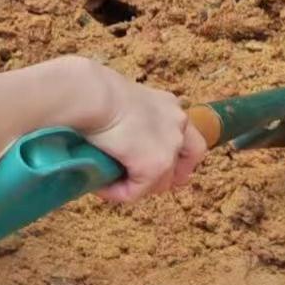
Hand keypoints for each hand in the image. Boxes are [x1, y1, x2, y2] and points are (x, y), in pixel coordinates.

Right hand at [61, 57, 207, 202]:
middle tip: (140, 181)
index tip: (161, 166)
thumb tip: (120, 141)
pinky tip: (100, 185)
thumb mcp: (123, 101)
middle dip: (167, 175)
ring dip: (137, 186)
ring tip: (111, 181)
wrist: (96, 96)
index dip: (178, 155)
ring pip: (160, 183)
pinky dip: (117, 193)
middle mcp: (178, 124)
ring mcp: (169, 147)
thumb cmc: (98, 92)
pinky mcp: (155, 166)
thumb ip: (133, 120)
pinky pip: (135, 192)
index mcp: (170, 105)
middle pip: (187, 161)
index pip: (188, 136)